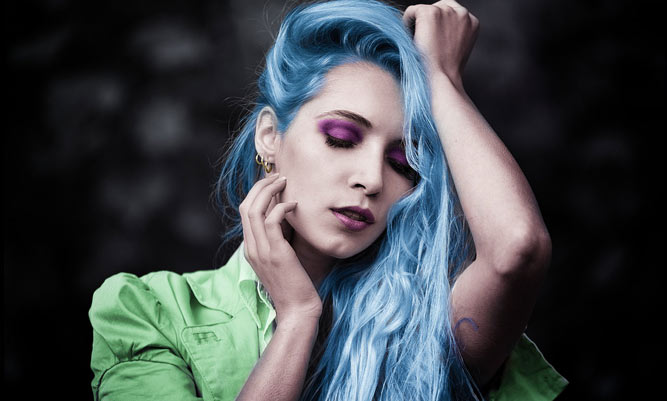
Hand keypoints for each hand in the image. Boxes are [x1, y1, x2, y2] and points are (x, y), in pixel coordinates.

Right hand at [239, 174, 322, 322]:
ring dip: (270, 191)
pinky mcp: (276, 253)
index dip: (257, 192)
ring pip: (254, 209)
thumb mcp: (281, 259)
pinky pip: (272, 221)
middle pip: (245, 206)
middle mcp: (251, 248)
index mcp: (250, 248)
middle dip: (261, 186)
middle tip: (279, 176)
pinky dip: (282, 207)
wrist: (297, 310)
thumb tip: (285, 217)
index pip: (244, 211)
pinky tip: (295, 205)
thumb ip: (278, 239)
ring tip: (285, 182)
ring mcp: (261, 251)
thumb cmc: (294, 285)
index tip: (273, 182)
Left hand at [403, 0, 478, 90]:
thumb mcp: (457, 50)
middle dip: (429, 23)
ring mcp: (446, 11)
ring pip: (424, 10)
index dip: (439, 25)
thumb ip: (452, 35)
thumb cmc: (445, 72)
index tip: (431, 39)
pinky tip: (409, 39)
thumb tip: (436, 30)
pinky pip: (412, 12)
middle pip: (438, 7)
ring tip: (416, 43)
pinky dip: (407, 24)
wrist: (441, 79)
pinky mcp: (430, 12)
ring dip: (418, 24)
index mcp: (472, 22)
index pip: (451, 12)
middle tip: (421, 41)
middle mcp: (462, 13)